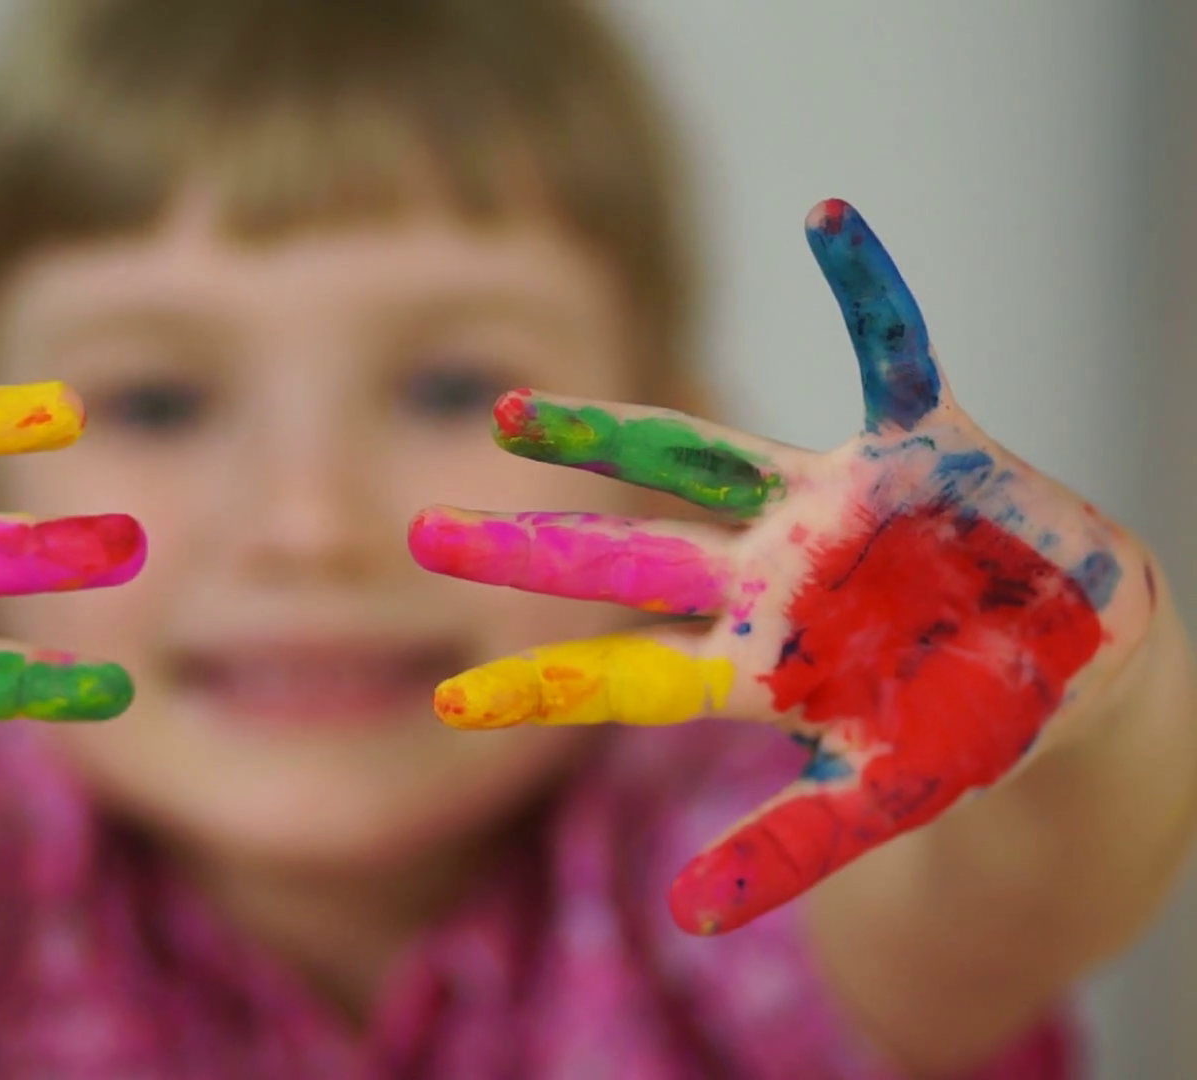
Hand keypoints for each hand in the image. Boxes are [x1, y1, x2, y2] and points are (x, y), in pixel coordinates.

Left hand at [408, 199, 1154, 935]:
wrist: (1077, 664)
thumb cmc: (968, 727)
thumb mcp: (880, 799)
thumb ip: (788, 850)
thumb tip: (685, 920)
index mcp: (754, 660)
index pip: (622, 675)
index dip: (539, 687)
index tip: (444, 703)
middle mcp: (766, 573)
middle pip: (621, 557)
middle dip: (525, 549)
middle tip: (413, 535)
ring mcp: (829, 509)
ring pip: (697, 455)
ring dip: (607, 432)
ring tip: (508, 406)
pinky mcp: (920, 450)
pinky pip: (894, 351)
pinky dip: (871, 289)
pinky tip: (829, 217)